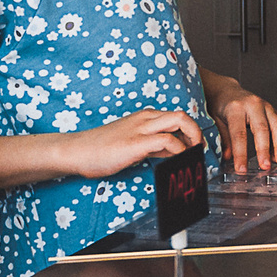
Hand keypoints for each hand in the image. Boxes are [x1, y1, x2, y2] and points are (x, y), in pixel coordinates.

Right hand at [61, 109, 205, 179]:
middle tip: (199, 150)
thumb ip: (155, 147)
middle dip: (198, 132)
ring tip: (194, 156)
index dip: (190, 133)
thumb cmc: (101, 150)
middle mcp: (145, 118)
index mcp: (145, 118)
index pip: (177, 118)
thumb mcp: (133, 145)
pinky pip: (168, 141)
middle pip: (183, 115)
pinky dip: (179, 151)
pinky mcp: (136, 142)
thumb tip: (175, 153)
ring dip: (193, 139)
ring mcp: (141, 128)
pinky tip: (177, 162)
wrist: (78, 151)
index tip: (195, 148)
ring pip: (180, 121)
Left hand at [207, 77, 276, 173]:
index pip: (239, 134)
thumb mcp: (215, 121)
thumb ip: (223, 138)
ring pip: (276, 126)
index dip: (241, 153)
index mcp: (235, 108)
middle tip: (265, 166)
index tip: (241, 168)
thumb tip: (228, 157)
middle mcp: (252, 104)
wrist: (226, 90)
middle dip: (264, 149)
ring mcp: (265, 106)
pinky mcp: (272, 110)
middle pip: (261, 129)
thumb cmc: (220, 105)